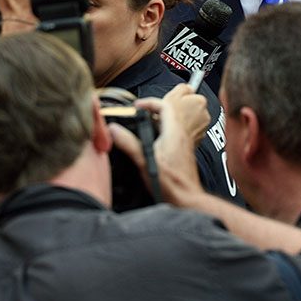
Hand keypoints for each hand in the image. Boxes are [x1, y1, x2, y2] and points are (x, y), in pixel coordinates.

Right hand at [110, 85, 208, 204]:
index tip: (137, 106)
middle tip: (140, 112)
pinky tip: (153, 140)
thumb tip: (114, 129)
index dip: (150, 102)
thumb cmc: (171, 183)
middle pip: (172, 110)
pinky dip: (164, 129)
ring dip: (160, 118)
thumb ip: (129, 143)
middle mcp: (182, 134)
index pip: (165, 106)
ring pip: (174, 120)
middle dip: (156, 108)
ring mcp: (184, 142)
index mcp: (174, 132)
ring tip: (144, 123)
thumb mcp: (145, 161)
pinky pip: (175, 131)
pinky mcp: (183, 150)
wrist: (186, 198)